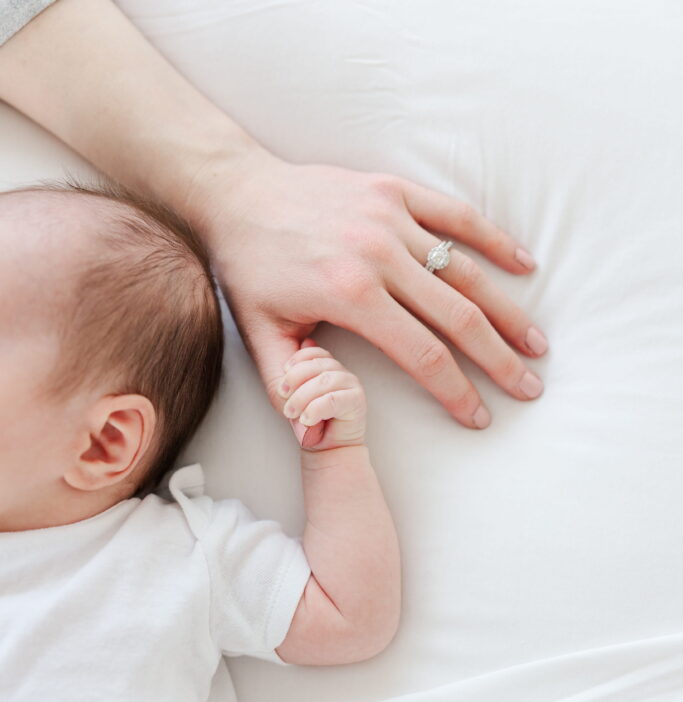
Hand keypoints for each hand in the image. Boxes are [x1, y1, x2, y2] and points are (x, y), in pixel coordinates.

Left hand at [189, 148, 547, 432]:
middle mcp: (379, 255)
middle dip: (499, 360)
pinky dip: (494, 240)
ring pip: (466, 271)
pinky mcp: (395, 192)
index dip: (456, 391)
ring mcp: (391, 218)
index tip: (480, 416)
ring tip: (537, 344)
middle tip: (529, 388)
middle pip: (458, 317)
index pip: (422, 354)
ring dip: (507, 310)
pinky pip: (456, 215)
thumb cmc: (249, 269)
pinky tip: (524, 266)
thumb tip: (317, 439)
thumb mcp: (260, 336)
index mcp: (350, 296)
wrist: (236, 194)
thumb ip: (291, 388)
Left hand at [276, 341, 365, 450]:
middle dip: (295, 380)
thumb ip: (298, 374)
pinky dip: (314, 409)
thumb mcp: (297, 396)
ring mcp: (352, 385)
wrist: (328, 449)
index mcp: (329, 368)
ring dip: (302, 397)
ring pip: (324, 382)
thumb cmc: (312, 424)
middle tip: (283, 397)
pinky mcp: (357, 401)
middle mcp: (342, 373)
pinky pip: (332, 399)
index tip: (284, 375)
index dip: (297, 360)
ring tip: (291, 412)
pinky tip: (306, 419)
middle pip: (317, 366)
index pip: (314, 353)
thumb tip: (305, 342)